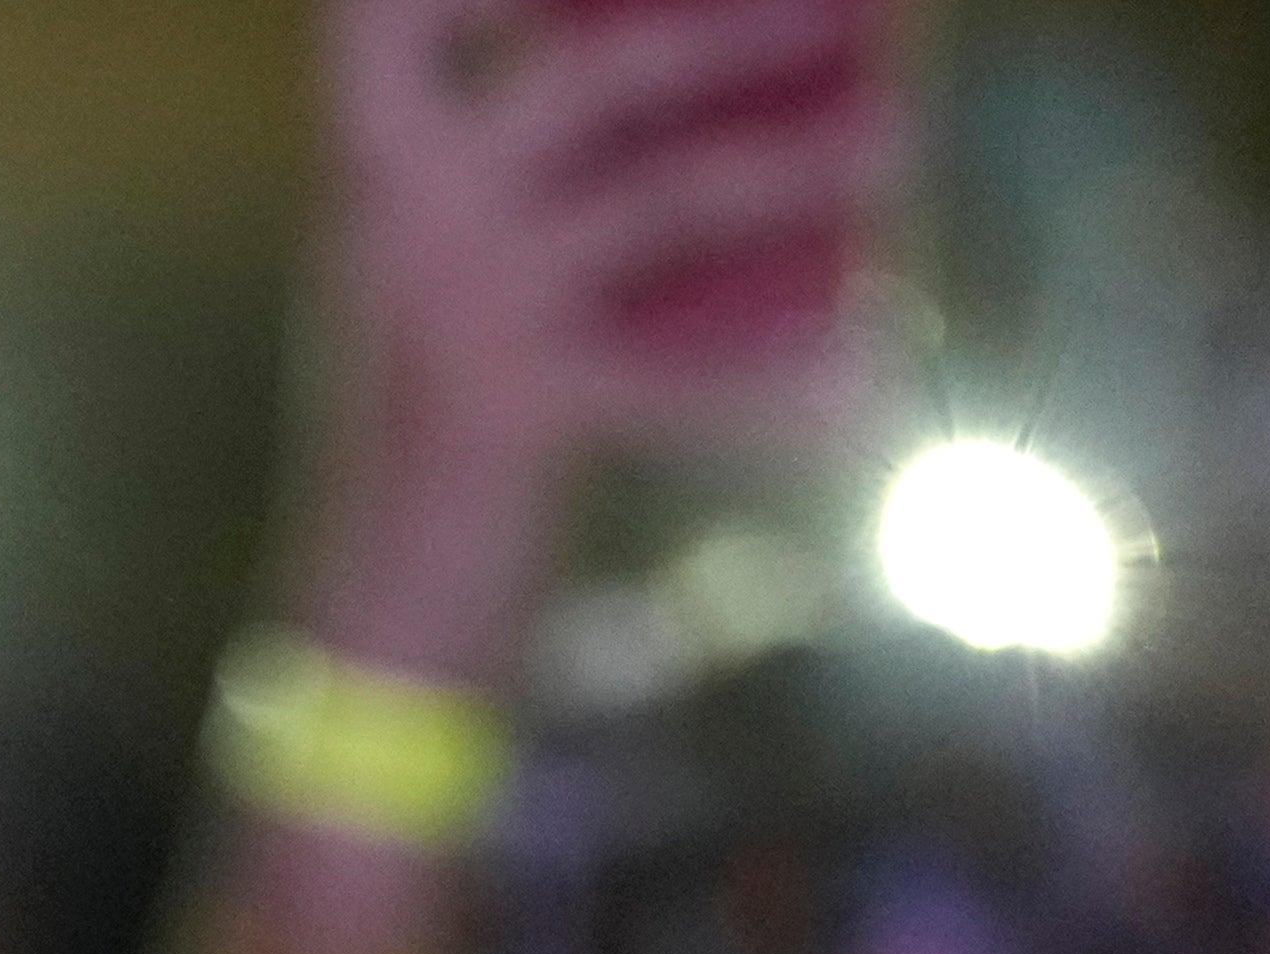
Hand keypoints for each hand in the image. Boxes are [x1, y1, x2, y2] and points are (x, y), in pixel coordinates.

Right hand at [300, 0, 902, 680]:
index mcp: (380, 154)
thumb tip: (700, 50)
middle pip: (593, 78)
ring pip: (663, 200)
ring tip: (895, 132)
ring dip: (790, 164)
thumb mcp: (442, 251)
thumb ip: (522, 157)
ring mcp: (467, 305)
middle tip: (835, 6)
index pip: (390, 9)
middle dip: (724, 34)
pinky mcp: (522, 406)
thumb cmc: (435, 388)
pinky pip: (678, 379)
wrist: (375, 581)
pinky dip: (769, 380)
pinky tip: (855, 369)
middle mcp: (414, 210)